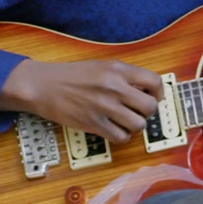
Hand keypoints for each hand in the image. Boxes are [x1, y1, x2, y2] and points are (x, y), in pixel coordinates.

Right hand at [0, 58, 162, 143]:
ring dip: (135, 125)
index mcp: (118, 69)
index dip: (158, 92)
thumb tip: (146, 89)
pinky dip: (121, 136)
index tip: (153, 97)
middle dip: (147, 111)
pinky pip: (121, 137)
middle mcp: (114, 87)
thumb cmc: (72, 75)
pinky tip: (114, 129)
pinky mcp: (94, 124)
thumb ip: (124, 75)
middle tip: (138, 110)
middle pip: (150, 107)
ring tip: (125, 121)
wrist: (44, 86)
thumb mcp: (102, 66)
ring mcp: (105, 107)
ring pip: (138, 125)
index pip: (154, 81)